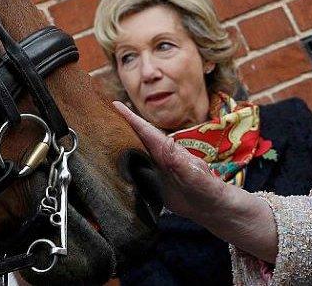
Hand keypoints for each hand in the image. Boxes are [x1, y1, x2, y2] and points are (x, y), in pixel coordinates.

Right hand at [112, 101, 231, 219]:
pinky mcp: (153, 183)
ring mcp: (156, 169)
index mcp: (167, 151)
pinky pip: (135, 170)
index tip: (115, 104)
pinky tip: (112, 163)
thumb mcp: (193, 174)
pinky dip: (123, 164)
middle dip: (120, 125)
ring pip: (134, 152)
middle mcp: (159, 157)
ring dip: (119, 142)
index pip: (145, 131)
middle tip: (101, 115)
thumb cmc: (206, 188)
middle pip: (137, 137)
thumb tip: (166, 142)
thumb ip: (180, 161)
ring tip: (101, 134)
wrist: (211, 207)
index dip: (130, 118)